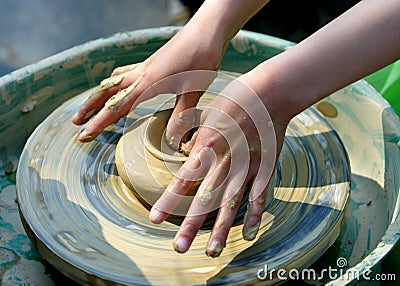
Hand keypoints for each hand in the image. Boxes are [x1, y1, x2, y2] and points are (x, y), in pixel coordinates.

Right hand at [72, 24, 227, 144]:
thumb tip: (173, 140)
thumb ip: (181, 114)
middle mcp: (141, 74)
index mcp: (148, 83)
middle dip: (89, 109)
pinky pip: (124, 74)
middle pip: (107, 93)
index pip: (117, 106)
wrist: (206, 30)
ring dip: (98, 96)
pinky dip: (114, 82)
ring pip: (113, 82)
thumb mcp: (194, 89)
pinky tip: (115, 84)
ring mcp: (145, 67)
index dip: (99, 123)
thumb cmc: (202, 57)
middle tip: (75, 123)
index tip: (84, 136)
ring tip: (88, 108)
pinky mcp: (151, 64)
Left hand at [149, 77, 286, 256]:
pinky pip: (259, 195)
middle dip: (190, 224)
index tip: (155, 219)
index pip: (184, 179)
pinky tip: (249, 235)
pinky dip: (255, 215)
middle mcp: (226, 161)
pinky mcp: (264, 168)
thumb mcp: (206, 115)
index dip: (168, 201)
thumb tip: (188, 156)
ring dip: (221, 229)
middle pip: (205, 198)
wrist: (270, 92)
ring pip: (231, 203)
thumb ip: (197, 140)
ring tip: (212, 251)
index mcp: (208, 146)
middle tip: (179, 248)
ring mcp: (247, 167)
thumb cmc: (234, 99)